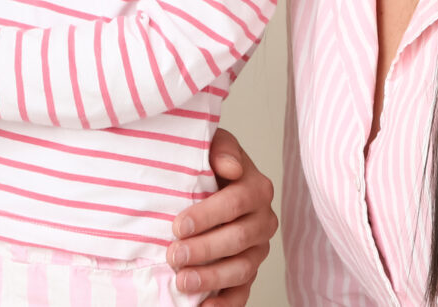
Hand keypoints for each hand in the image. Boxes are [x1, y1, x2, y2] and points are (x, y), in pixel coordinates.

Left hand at [166, 128, 275, 302]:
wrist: (213, 180)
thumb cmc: (211, 164)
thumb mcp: (214, 146)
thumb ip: (222, 149)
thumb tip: (229, 166)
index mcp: (257, 188)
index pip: (236, 203)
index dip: (207, 216)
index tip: (178, 226)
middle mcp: (264, 220)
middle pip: (238, 239)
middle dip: (204, 250)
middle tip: (174, 256)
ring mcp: (258, 249)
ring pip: (241, 269)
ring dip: (211, 278)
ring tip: (183, 281)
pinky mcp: (250, 271)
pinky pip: (243, 293)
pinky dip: (225, 304)